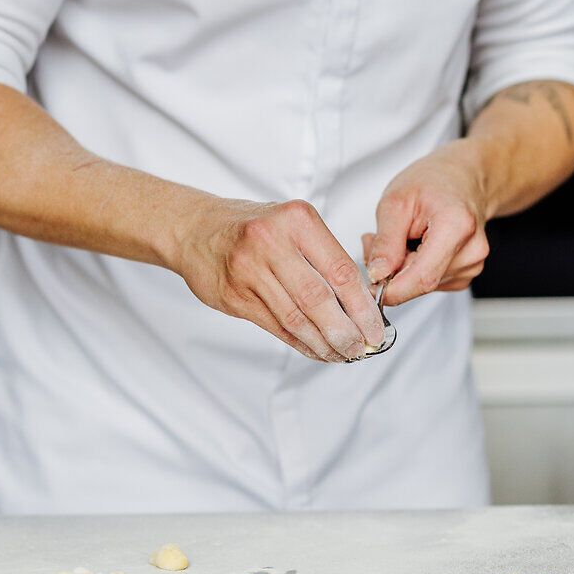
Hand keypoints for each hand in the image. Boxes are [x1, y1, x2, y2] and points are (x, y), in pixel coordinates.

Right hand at [173, 199, 387, 362]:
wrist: (197, 229)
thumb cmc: (254, 228)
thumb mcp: (293, 225)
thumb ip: (324, 258)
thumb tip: (362, 304)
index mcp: (297, 219)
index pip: (340, 269)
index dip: (362, 306)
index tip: (376, 328)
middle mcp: (271, 240)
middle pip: (318, 298)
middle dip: (346, 331)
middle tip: (362, 348)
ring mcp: (248, 268)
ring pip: (296, 317)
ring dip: (324, 343)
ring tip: (342, 353)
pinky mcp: (234, 294)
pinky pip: (276, 326)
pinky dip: (301, 343)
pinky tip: (317, 349)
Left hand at [363, 145, 489, 306]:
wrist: (461, 177)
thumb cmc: (432, 181)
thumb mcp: (396, 201)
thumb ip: (386, 242)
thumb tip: (377, 274)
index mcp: (456, 227)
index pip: (423, 278)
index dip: (393, 289)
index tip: (371, 285)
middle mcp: (471, 251)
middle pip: (421, 282)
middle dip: (391, 271)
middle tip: (376, 240)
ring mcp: (472, 265)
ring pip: (423, 284)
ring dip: (401, 268)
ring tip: (401, 236)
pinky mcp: (466, 273)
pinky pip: (431, 281)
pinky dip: (414, 268)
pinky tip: (415, 245)